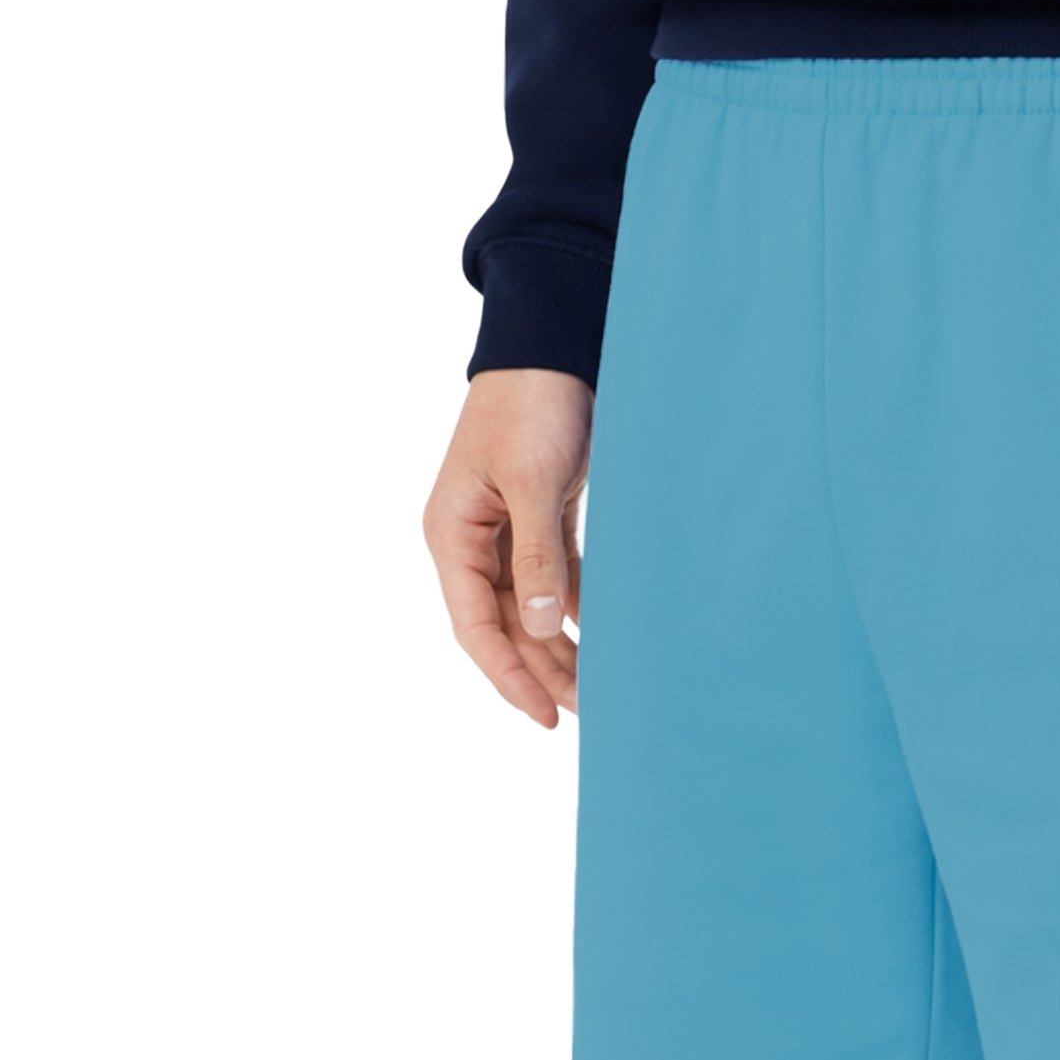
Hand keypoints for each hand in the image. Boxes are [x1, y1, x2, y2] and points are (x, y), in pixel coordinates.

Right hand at [423, 369, 593, 727]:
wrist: (552, 344)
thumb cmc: (532, 402)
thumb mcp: (532, 481)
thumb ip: (538, 555)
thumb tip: (546, 627)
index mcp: (453, 534)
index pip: (476, 626)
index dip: (508, 676)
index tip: (544, 715)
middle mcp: (473, 541)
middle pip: (507, 627)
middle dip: (543, 671)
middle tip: (589, 710)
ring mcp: (507, 534)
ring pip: (534, 611)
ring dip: (563, 648)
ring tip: (601, 686)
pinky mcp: (541, 521)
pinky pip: (557, 582)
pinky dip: (579, 611)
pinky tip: (606, 639)